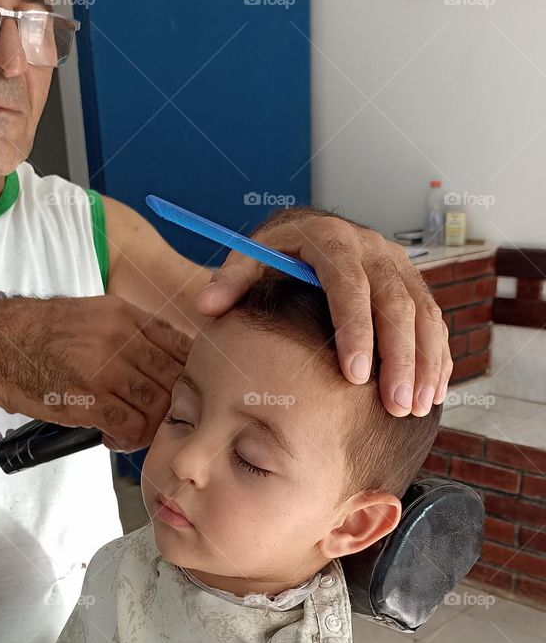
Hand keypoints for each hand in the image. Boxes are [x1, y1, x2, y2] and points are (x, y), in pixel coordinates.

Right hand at [0, 294, 191, 449]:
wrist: (1, 345)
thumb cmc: (45, 334)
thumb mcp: (96, 315)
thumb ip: (133, 332)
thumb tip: (167, 359)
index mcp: (127, 316)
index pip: (181, 346)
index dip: (190, 374)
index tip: (185, 392)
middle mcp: (122, 339)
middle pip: (175, 380)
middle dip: (174, 406)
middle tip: (158, 419)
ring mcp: (107, 369)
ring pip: (158, 407)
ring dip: (152, 427)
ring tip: (134, 432)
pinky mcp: (90, 400)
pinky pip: (132, 427)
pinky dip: (129, 440)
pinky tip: (113, 439)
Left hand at [194, 211, 451, 415]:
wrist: (310, 234)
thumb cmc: (276, 256)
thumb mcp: (248, 258)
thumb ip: (230, 281)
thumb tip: (206, 305)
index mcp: (329, 240)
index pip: (348, 284)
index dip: (355, 329)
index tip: (354, 376)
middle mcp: (372, 248)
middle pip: (396, 303)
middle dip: (399, 358)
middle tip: (394, 406)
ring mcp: (398, 266)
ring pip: (424, 314)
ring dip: (423, 363)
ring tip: (414, 408)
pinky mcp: (414, 284)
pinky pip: (434, 321)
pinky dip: (436, 358)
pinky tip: (431, 394)